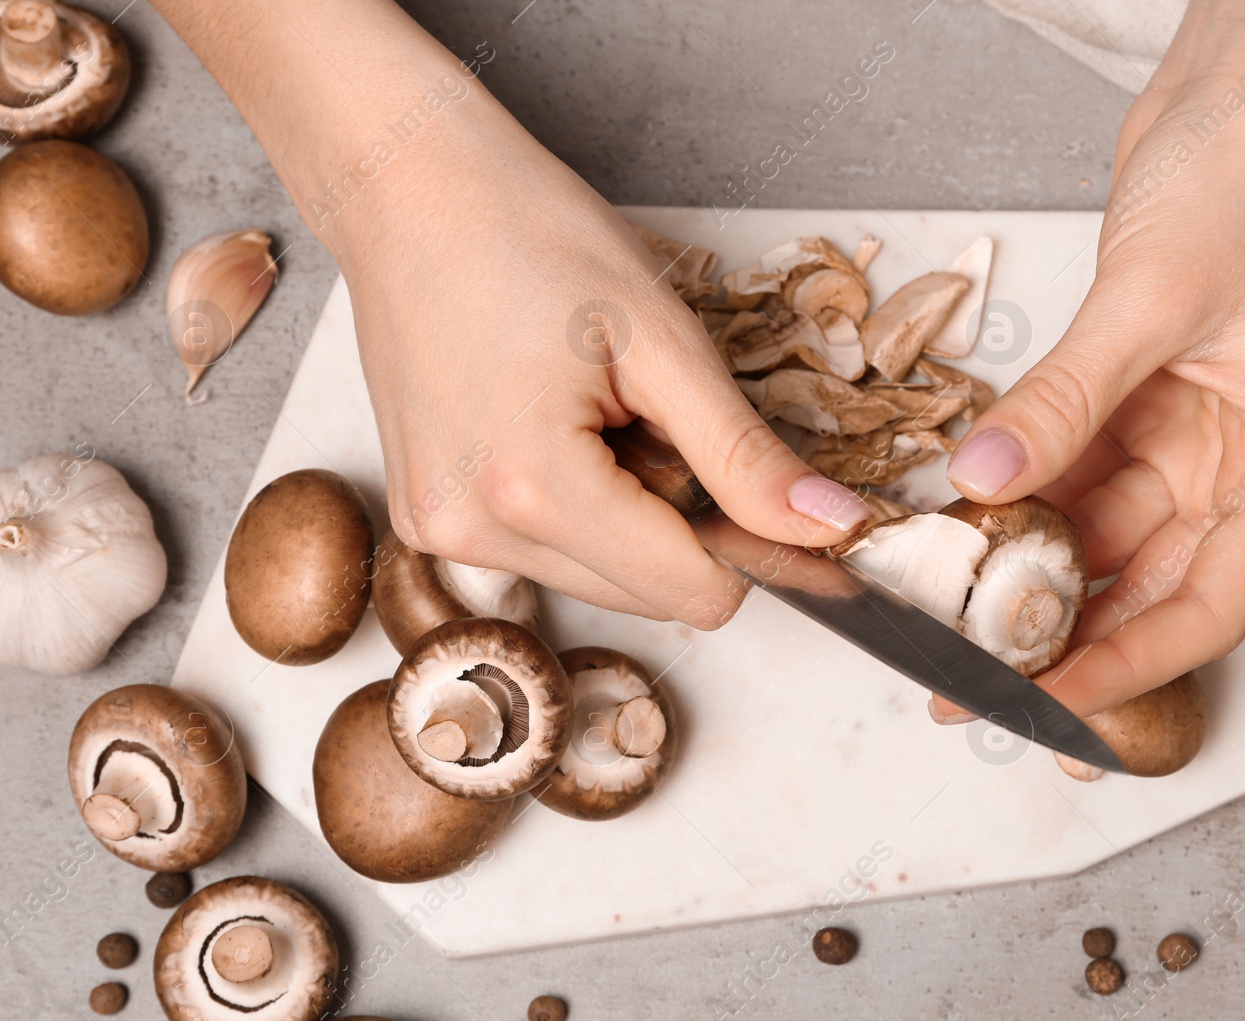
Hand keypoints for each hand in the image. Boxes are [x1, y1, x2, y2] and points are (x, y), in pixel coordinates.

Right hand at [341, 115, 871, 625]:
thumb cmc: (528, 234)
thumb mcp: (663, 338)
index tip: (766, 486)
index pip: (693, 595)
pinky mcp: (426, 523)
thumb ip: (746, 453)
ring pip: (599, 580)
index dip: (752, 547)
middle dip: (682, 524)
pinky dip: (576, 508)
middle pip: (649, 597)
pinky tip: (554, 426)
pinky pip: (543, 553)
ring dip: (628, 516)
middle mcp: (474, 533)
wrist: (409, 192)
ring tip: (596, 413)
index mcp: (534, 490)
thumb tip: (828, 526)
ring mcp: (439, 534)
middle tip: (655, 416)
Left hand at [933, 3, 1244, 739]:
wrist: (1242, 91)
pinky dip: (1017, 492)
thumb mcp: (1151, 301)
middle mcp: (1241, 466)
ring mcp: (1187, 436)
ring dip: (1023, 562)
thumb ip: (1065, 401)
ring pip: (1097, 532)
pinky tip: (958, 516)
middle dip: (1057, 629)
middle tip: (963, 667)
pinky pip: (1070, 470)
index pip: (1208, 606)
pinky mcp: (1136, 400)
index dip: (1125, 665)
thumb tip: (984, 481)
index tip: (1042, 698)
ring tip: (943, 599)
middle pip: (1145, 584)